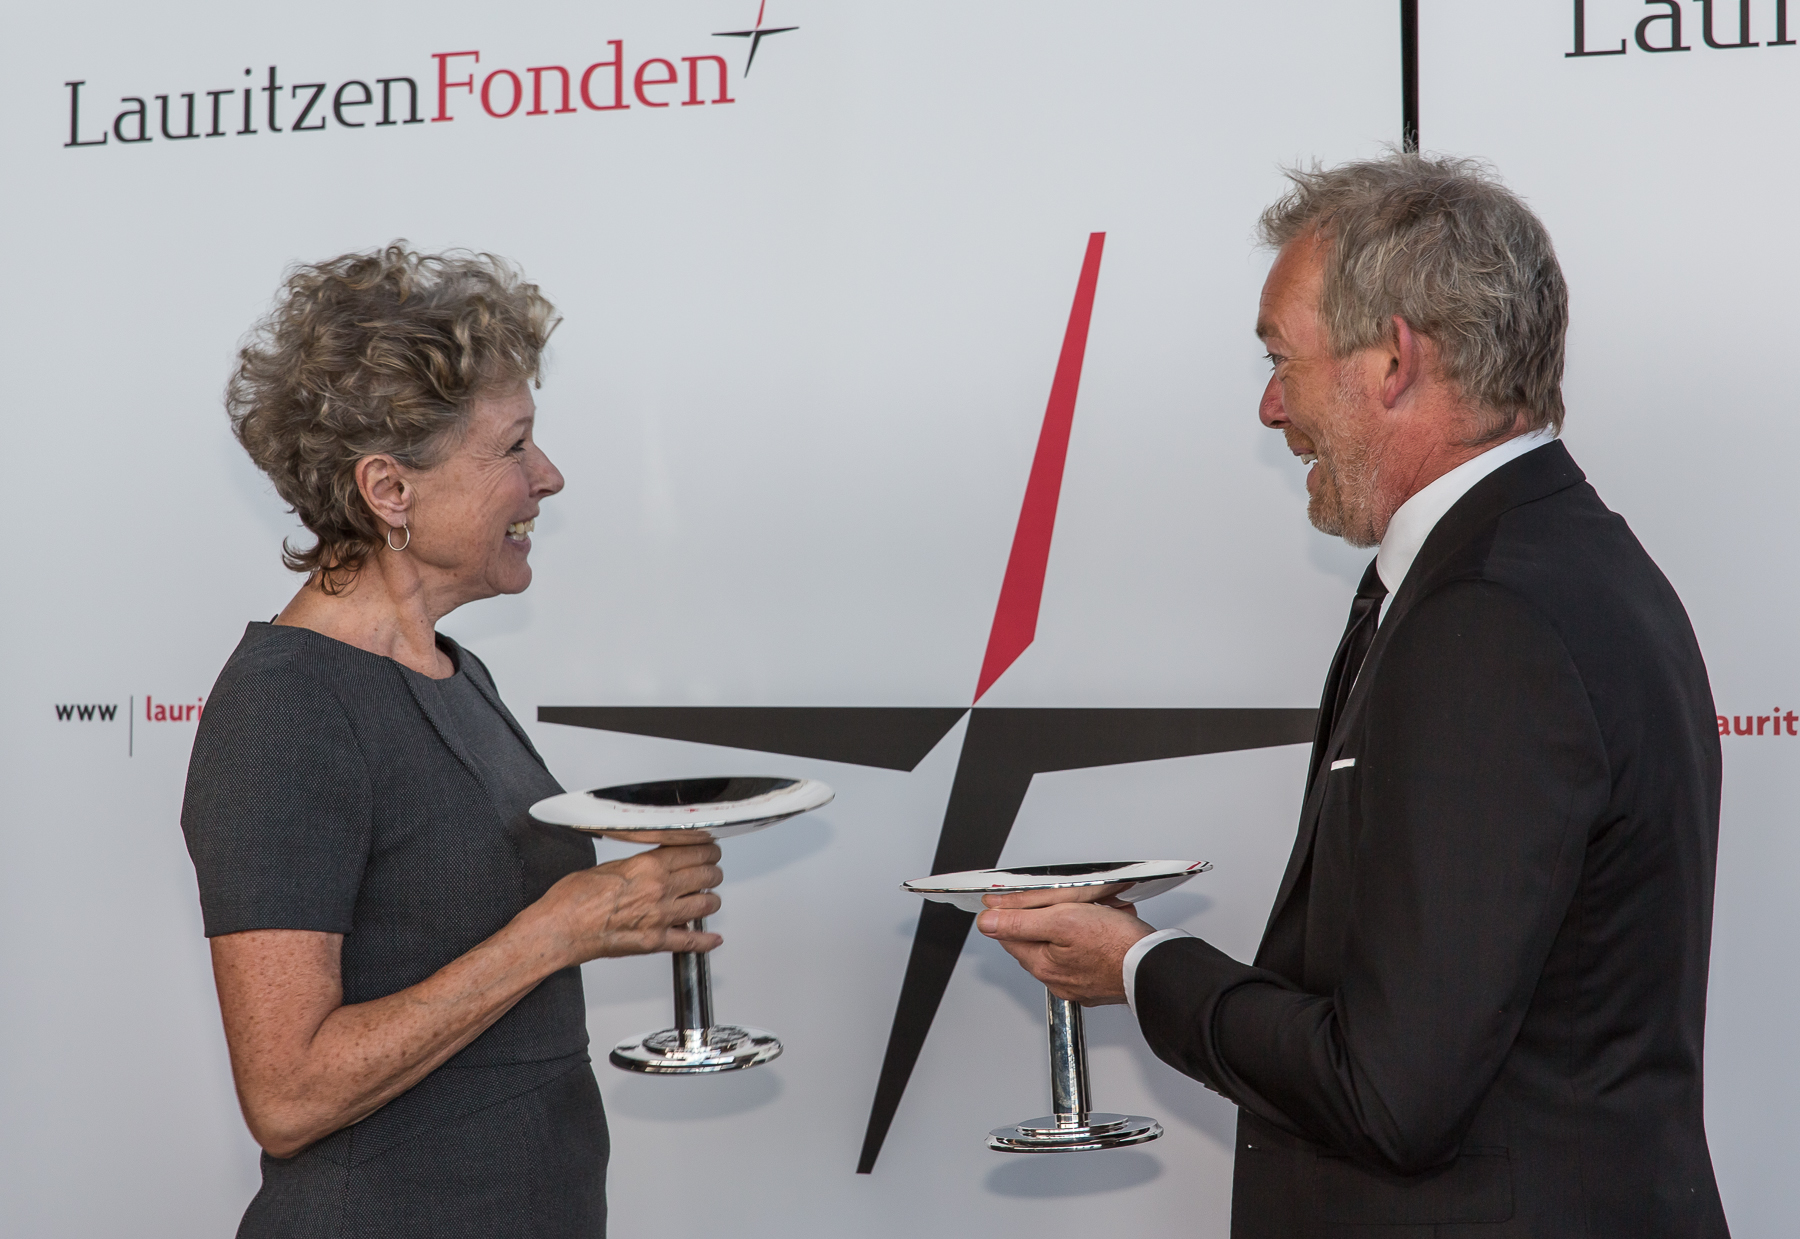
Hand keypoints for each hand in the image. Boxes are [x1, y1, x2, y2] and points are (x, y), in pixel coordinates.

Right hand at [530, 843, 723, 967]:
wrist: (560, 930)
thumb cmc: (572, 899)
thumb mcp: (608, 866)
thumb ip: (637, 865)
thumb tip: (651, 864)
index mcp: (647, 867)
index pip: (692, 851)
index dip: (706, 848)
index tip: (709, 848)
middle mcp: (658, 890)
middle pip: (704, 875)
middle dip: (712, 871)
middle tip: (713, 869)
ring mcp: (660, 917)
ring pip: (705, 905)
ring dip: (711, 899)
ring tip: (710, 897)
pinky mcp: (654, 942)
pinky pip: (690, 942)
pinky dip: (705, 941)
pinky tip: (712, 938)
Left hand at [975, 899, 1155, 1005]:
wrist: (1157, 969)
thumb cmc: (1117, 946)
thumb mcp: (1062, 921)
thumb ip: (1021, 921)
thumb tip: (987, 921)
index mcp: (1043, 965)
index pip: (1010, 934)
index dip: (1015, 910)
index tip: (1024, 897)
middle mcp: (1058, 979)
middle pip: (1039, 937)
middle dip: (1052, 915)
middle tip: (1073, 903)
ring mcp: (1080, 982)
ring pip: (1066, 942)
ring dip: (1077, 923)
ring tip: (1099, 912)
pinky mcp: (1101, 980)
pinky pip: (1089, 951)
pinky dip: (1096, 935)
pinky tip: (1110, 925)